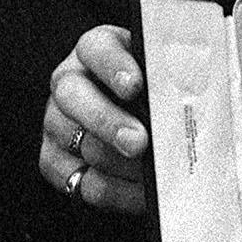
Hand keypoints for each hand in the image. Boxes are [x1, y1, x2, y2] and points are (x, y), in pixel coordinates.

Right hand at [42, 25, 151, 214]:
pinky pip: (79, 181)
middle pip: (73, 96)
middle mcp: (69, 82)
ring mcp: (56, 121)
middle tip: (138, 143)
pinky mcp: (54, 159)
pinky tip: (141, 193)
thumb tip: (188, 104)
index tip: (135, 86)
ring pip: (79, 143)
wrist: (143, 119)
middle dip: (108, 122)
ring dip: (118, 164)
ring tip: (152, 173)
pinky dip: (115, 192)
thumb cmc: (158, 92)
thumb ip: (169, 81)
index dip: (114, 66)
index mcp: (96, 49)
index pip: (97, 48)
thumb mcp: (163, 76)